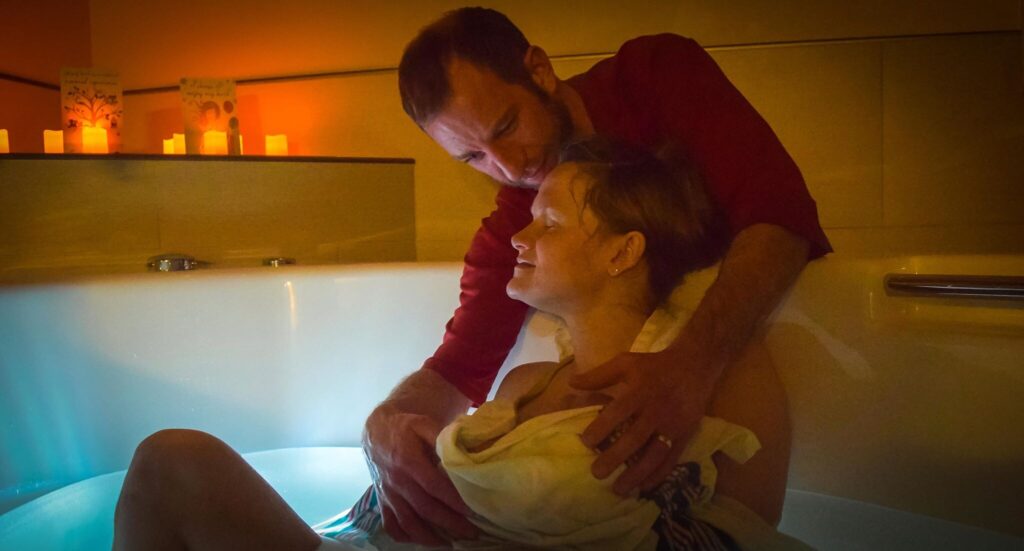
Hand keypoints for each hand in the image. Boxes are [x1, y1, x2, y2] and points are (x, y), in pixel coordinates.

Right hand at [363, 406, 478, 544]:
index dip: (452, 500)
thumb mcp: (423, 424)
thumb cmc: (405, 428)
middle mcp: (397, 481)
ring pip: (408, 522)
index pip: (433, 486)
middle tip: (471, 532)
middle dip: (449, 523)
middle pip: (424, 508)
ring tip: (450, 543)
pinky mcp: (382, 502)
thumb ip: (441, 438)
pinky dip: (406, 537)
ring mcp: (388, 494)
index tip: (471, 511)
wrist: (376, 432)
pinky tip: (422, 539)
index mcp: (408, 461)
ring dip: (429, 536)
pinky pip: (391, 525)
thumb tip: (461, 453)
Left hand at [569, 340, 718, 495]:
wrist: (695, 366)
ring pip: (654, 455)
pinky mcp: (685, 436)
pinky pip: (672, 460)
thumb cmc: (655, 365)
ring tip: (618, 489)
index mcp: (640, 391)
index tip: (586, 442)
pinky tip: (644, 487)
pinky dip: (658, 475)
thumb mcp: (626, 362)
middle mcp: (657, 411)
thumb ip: (599, 375)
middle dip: (615, 458)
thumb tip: (571, 382)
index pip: (618, 412)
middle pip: (635, 438)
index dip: (602, 427)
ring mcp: (673, 426)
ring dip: (636, 474)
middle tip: (596, 473)